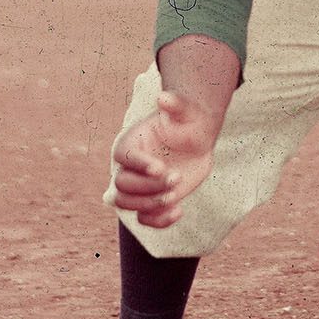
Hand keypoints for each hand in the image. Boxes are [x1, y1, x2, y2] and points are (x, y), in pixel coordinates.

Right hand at [108, 90, 216, 228]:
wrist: (197, 139)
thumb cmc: (188, 120)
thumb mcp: (186, 110)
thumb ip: (175, 104)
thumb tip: (164, 97)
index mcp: (131, 142)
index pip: (122, 157)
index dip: (138, 165)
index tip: (161, 167)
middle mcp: (129, 166)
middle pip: (121, 184)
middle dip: (147, 187)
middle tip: (176, 178)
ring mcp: (138, 185)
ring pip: (125, 203)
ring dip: (148, 205)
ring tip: (174, 197)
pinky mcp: (150, 200)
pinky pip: (143, 218)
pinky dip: (158, 220)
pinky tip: (179, 211)